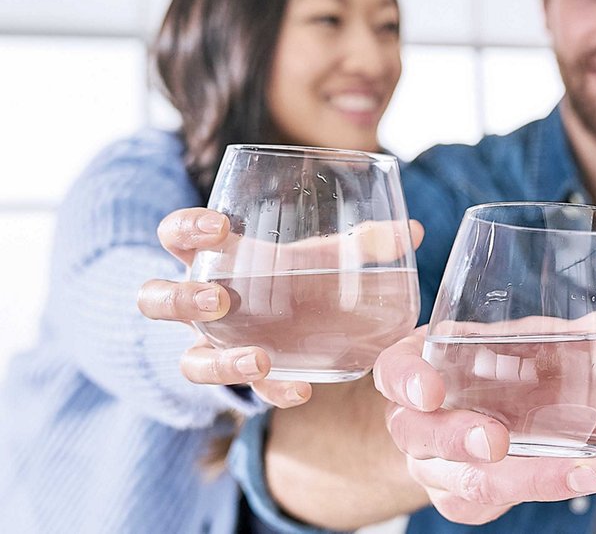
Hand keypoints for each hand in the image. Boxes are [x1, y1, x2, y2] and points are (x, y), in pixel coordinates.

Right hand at [137, 206, 423, 407]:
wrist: (277, 327)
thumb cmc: (291, 276)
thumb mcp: (318, 256)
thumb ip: (360, 244)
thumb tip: (412, 231)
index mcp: (210, 260)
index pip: (175, 236)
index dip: (184, 229)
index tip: (217, 227)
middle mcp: (198, 306)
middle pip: (156, 300)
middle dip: (182, 299)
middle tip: (219, 298)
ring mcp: (210, 348)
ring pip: (186, 361)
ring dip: (218, 362)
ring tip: (258, 359)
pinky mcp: (238, 381)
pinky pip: (242, 396)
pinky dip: (271, 392)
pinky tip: (299, 390)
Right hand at [374, 328, 595, 524]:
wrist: (454, 413)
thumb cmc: (487, 363)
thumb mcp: (515, 338)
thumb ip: (568, 330)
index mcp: (416, 366)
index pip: (394, 371)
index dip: (407, 380)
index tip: (431, 389)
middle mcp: (417, 421)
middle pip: (422, 437)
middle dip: (458, 440)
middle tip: (494, 442)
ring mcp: (436, 468)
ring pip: (466, 483)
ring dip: (524, 478)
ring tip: (583, 472)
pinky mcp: (465, 499)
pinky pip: (493, 505)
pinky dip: (544, 486)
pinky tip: (586, 475)